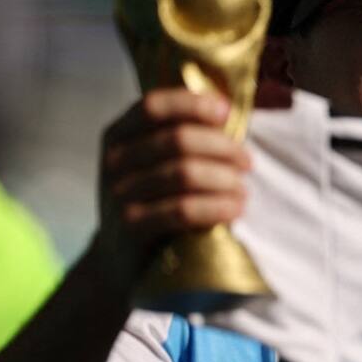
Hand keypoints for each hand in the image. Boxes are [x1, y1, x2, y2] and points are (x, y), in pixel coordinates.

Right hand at [93, 88, 251, 290]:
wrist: (117, 258)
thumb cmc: (149, 200)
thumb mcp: (151, 163)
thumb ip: (177, 135)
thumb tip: (224, 109)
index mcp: (118, 136)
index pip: (153, 106)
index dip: (193, 104)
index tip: (226, 113)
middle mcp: (114, 161)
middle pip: (178, 139)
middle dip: (222, 147)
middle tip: (247, 162)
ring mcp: (120, 195)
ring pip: (185, 174)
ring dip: (225, 179)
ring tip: (243, 190)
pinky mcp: (133, 228)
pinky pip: (183, 210)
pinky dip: (217, 206)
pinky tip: (236, 208)